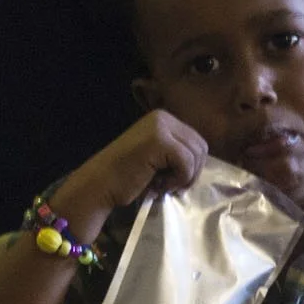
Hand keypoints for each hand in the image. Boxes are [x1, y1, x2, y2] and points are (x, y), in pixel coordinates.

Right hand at [45, 111, 206, 242]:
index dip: (192, 166)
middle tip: (171, 185)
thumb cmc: (127, 177)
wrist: (101, 184)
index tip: (173, 180)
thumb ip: (177, 152)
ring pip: (196, 155)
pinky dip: (178, 179)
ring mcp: (161, 126)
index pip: (196, 141)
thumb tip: (203, 162)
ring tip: (163, 185)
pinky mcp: (160, 141)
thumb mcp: (158, 158)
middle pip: (201, 147)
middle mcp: (163, 117)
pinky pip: (187, 163)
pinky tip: (159, 184)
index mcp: (163, 119)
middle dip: (192, 172)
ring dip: (184, 177)